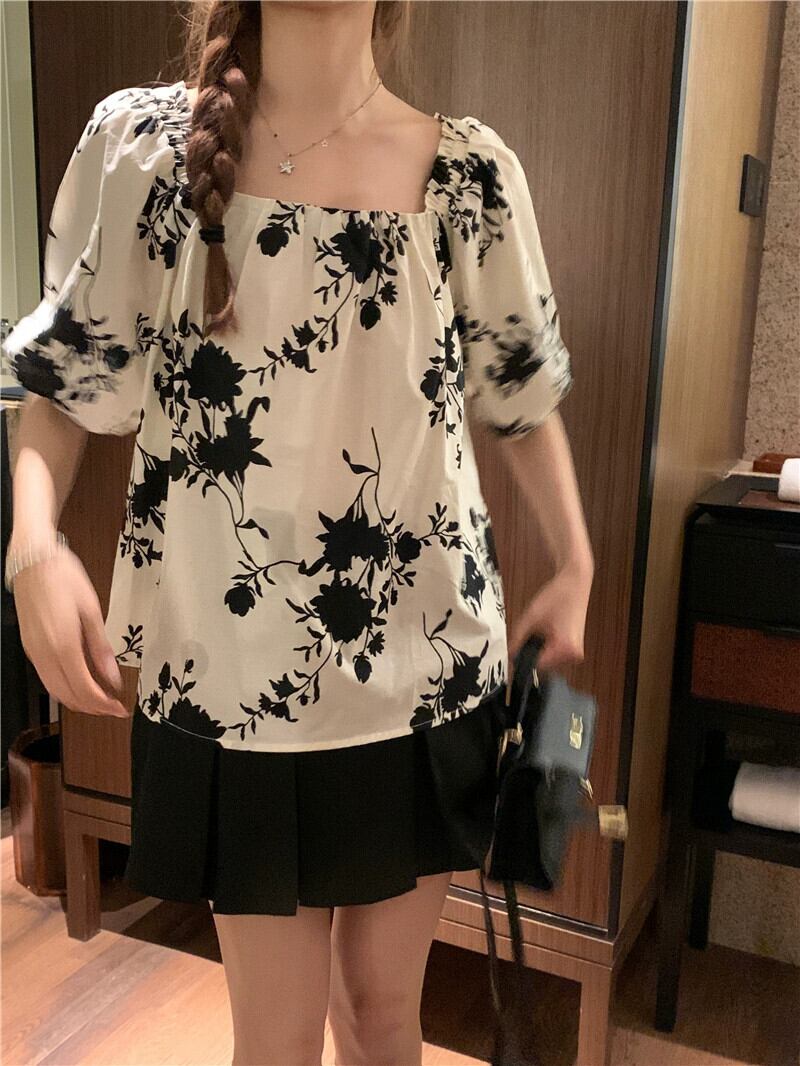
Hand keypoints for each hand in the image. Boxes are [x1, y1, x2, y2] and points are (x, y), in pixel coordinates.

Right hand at [12, 547, 128, 717]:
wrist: (34, 561)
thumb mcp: (92, 611)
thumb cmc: (63, 578)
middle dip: (92, 708)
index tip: (119, 707)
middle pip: (68, 696)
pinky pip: (47, 678)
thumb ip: (101, 648)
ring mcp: (34, 652)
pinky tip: (80, 682)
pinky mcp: (30, 647)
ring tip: (100, 699)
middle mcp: (44, 653)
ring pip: (55, 691)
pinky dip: (65, 688)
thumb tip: (113, 675)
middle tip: (113, 707)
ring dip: (78, 701)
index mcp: (63, 645)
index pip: (85, 690)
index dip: (104, 705)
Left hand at [507, 561, 592, 671]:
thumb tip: (509, 655)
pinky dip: (546, 648)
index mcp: (565, 649)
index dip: (522, 659)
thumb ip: (517, 639)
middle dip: (531, 654)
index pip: (536, 666)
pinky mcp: (574, 649)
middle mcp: (574, 656)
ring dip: (539, 651)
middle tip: (528, 636)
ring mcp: (576, 654)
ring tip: (539, 631)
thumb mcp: (530, 617)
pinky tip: (545, 633)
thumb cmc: (557, 596)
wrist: (575, 583)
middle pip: (543, 666)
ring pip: (548, 662)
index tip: (514, 653)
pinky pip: (555, 656)